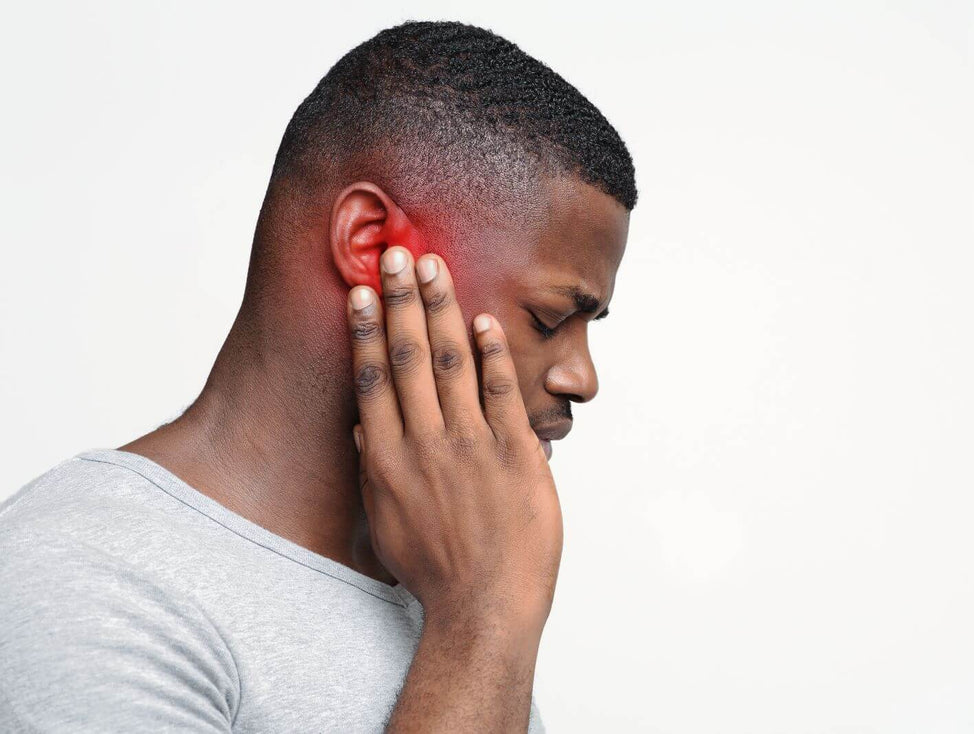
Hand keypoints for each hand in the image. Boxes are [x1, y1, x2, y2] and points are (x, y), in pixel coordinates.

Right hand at [346, 246, 562, 633]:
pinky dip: (493, 355)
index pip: (372, 379)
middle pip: (409, 357)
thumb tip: (364, 429)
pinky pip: (502, 393)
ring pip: (453, 363)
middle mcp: (424, 444)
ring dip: (443, 310)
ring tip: (434, 268)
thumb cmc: (435, 570)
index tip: (360, 291)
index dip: (366, 330)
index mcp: (387, 460)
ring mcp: (471, 446)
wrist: (485, 606)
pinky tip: (485, 321)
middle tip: (396, 254)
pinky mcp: (515, 453)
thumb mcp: (387, 523)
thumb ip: (374, 471)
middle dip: (400, 300)